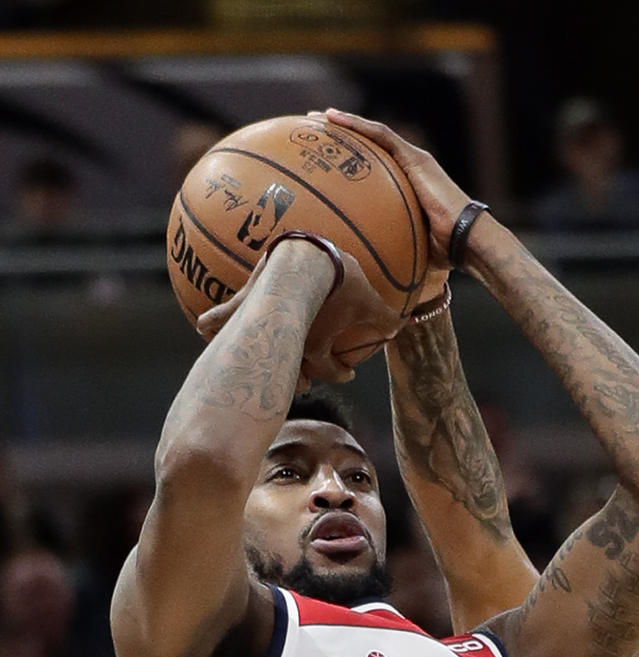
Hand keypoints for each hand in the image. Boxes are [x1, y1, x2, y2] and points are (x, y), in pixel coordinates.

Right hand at [198, 241, 401, 384]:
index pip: (330, 370)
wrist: (307, 258)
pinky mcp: (246, 303)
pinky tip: (203, 327)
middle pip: (291, 370)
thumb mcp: (368, 300)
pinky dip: (215, 322)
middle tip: (303, 382)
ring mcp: (265, 326)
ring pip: (256, 351)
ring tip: (256, 362)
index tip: (348, 374)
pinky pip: (223, 317)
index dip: (340, 373)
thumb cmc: (340, 281)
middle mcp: (288, 345)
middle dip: (299, 378)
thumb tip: (402, 324)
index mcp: (316, 348)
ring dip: (256, 358)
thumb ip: (382, 316)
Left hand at [320, 108, 469, 268]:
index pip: (371, 168)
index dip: (347, 160)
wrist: (465, 239)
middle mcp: (407, 168)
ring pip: (370, 134)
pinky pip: (379, 135)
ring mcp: (412, 159)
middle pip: (367, 146)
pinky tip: (331, 118)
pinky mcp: (414, 157)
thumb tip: (362, 269)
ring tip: (314, 118)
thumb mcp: (405, 246)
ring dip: (341, 124)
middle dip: (338, 137)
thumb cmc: (442, 251)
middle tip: (311, 132)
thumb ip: (386, 247)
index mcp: (405, 186)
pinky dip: (355, 125)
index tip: (322, 160)